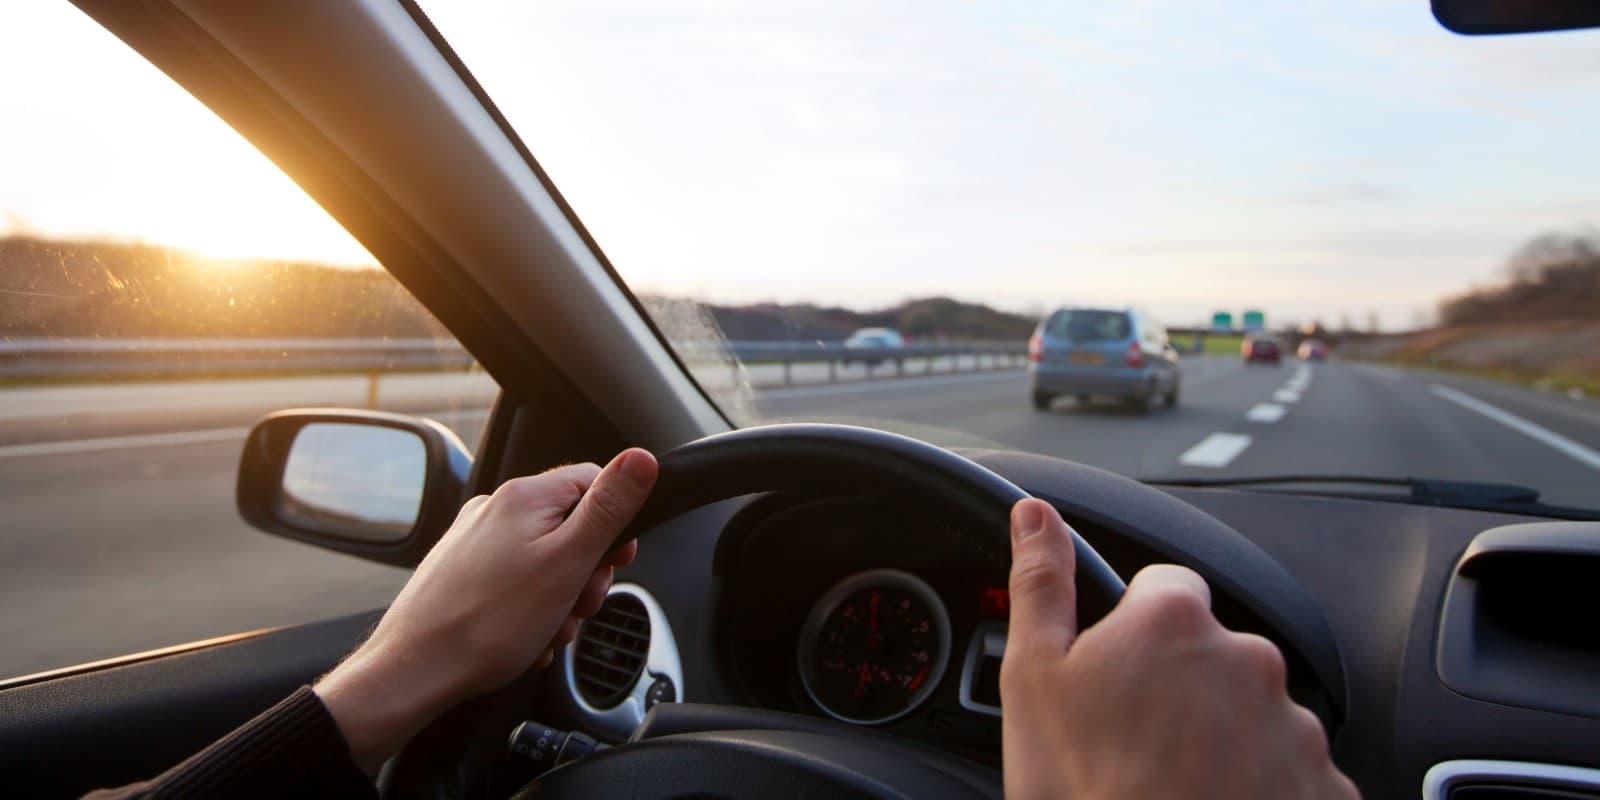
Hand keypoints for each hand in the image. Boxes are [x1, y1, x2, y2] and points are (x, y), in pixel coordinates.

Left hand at [314, 448, 657, 771]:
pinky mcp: (461, 571)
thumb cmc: (487, 624)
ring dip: (559, 598)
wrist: (414, 671)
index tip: (617, 562)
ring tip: (546, 631)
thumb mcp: (568, 564)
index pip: (594, 483)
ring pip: (544, 560)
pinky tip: (524, 637)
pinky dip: (530, 609)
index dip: (615, 525)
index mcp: (524, 497)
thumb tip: (641, 459)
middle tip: (577, 606)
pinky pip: (515, 581)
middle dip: (585, 572)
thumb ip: (608, 509)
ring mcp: (474, 540)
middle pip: (570, 526)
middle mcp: (495, 509)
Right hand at [999, 499, 1357, 799]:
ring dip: (1221, 739)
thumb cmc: (1083, 790)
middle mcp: (1248, 661)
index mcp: (1175, 622)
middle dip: (1179, 687)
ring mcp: (1294, 728)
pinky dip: (1259, 787)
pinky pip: (1290, 772)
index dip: (1132, 629)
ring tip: (1171, 785)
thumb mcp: (1033, 680)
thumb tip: (1035, 514)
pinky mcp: (1324, 788)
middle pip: (1211, 652)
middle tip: (1134, 744)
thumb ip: (1042, 584)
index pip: (1164, 588)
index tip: (1114, 676)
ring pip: (1251, 714)